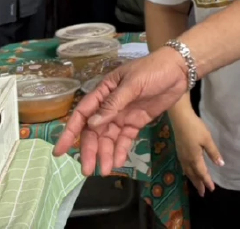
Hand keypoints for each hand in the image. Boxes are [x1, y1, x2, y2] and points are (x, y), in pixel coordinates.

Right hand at [53, 47, 189, 175]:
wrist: (179, 69)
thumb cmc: (153, 69)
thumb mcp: (132, 83)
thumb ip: (113, 104)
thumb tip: (92, 123)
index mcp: (104, 91)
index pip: (83, 113)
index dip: (70, 132)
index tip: (60, 150)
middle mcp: (110, 105)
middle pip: (95, 131)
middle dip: (90, 150)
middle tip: (87, 170)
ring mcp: (123, 115)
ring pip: (109, 138)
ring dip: (105, 154)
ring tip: (104, 171)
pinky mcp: (136, 122)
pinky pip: (125, 139)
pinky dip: (121, 150)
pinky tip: (118, 162)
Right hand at [171, 108, 222, 195]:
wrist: (180, 119)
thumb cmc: (195, 128)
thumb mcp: (207, 140)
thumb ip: (213, 153)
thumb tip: (220, 165)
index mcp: (194, 158)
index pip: (202, 173)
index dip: (207, 181)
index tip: (211, 189)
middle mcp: (187, 160)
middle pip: (193, 175)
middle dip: (198, 184)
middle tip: (202, 193)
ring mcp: (181, 156)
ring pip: (187, 172)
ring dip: (192, 180)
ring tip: (196, 185)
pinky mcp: (179, 151)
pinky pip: (184, 167)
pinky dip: (188, 173)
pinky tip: (188, 172)